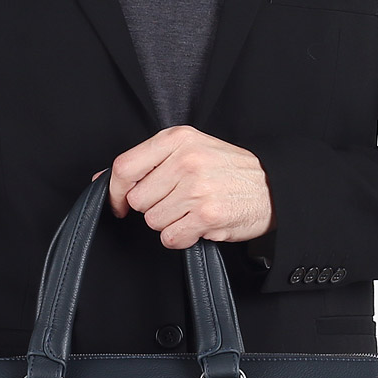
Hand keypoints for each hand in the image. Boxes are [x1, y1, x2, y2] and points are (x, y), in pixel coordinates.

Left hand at [94, 125, 273, 248]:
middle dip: (153, 207)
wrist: (273, 188)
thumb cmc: (230, 171)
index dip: (114, 191)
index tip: (119, 203)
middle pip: (137, 199)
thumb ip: (148, 162)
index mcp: (178, 139)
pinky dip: (181, 237)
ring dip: (169, 223)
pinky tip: (198, 224)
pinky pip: (170, 237)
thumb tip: (103, 179)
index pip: (124, 167)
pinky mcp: (206, 215)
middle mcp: (186, 160)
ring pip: (153, 220)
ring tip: (193, 210)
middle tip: (178, 201)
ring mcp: (196, 188)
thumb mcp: (191, 150)